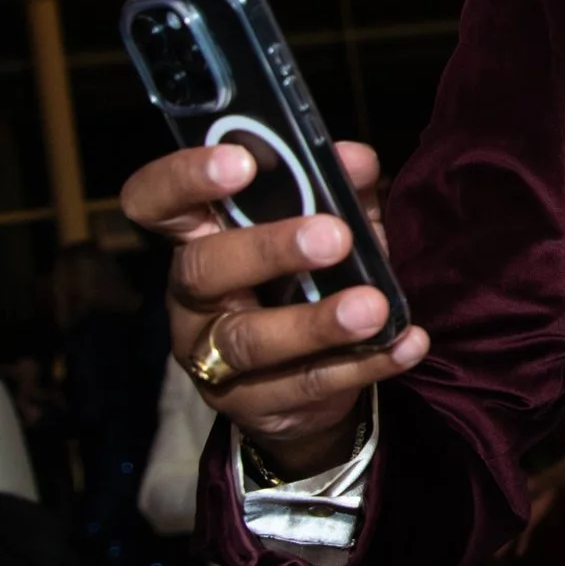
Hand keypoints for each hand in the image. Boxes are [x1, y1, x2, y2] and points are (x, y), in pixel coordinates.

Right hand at [124, 143, 428, 479]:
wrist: (310, 384)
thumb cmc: (312, 280)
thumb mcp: (330, 226)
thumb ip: (339, 190)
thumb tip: (356, 159)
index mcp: (199, 238)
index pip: (156, 202)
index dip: (183, 178)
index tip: (241, 162)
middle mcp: (192, 298)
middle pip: (204, 269)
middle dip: (269, 249)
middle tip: (334, 237)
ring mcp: (212, 358)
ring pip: (250, 340)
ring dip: (316, 322)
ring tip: (373, 307)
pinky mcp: (251, 406)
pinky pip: (306, 385)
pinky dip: (365, 363)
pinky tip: (406, 343)